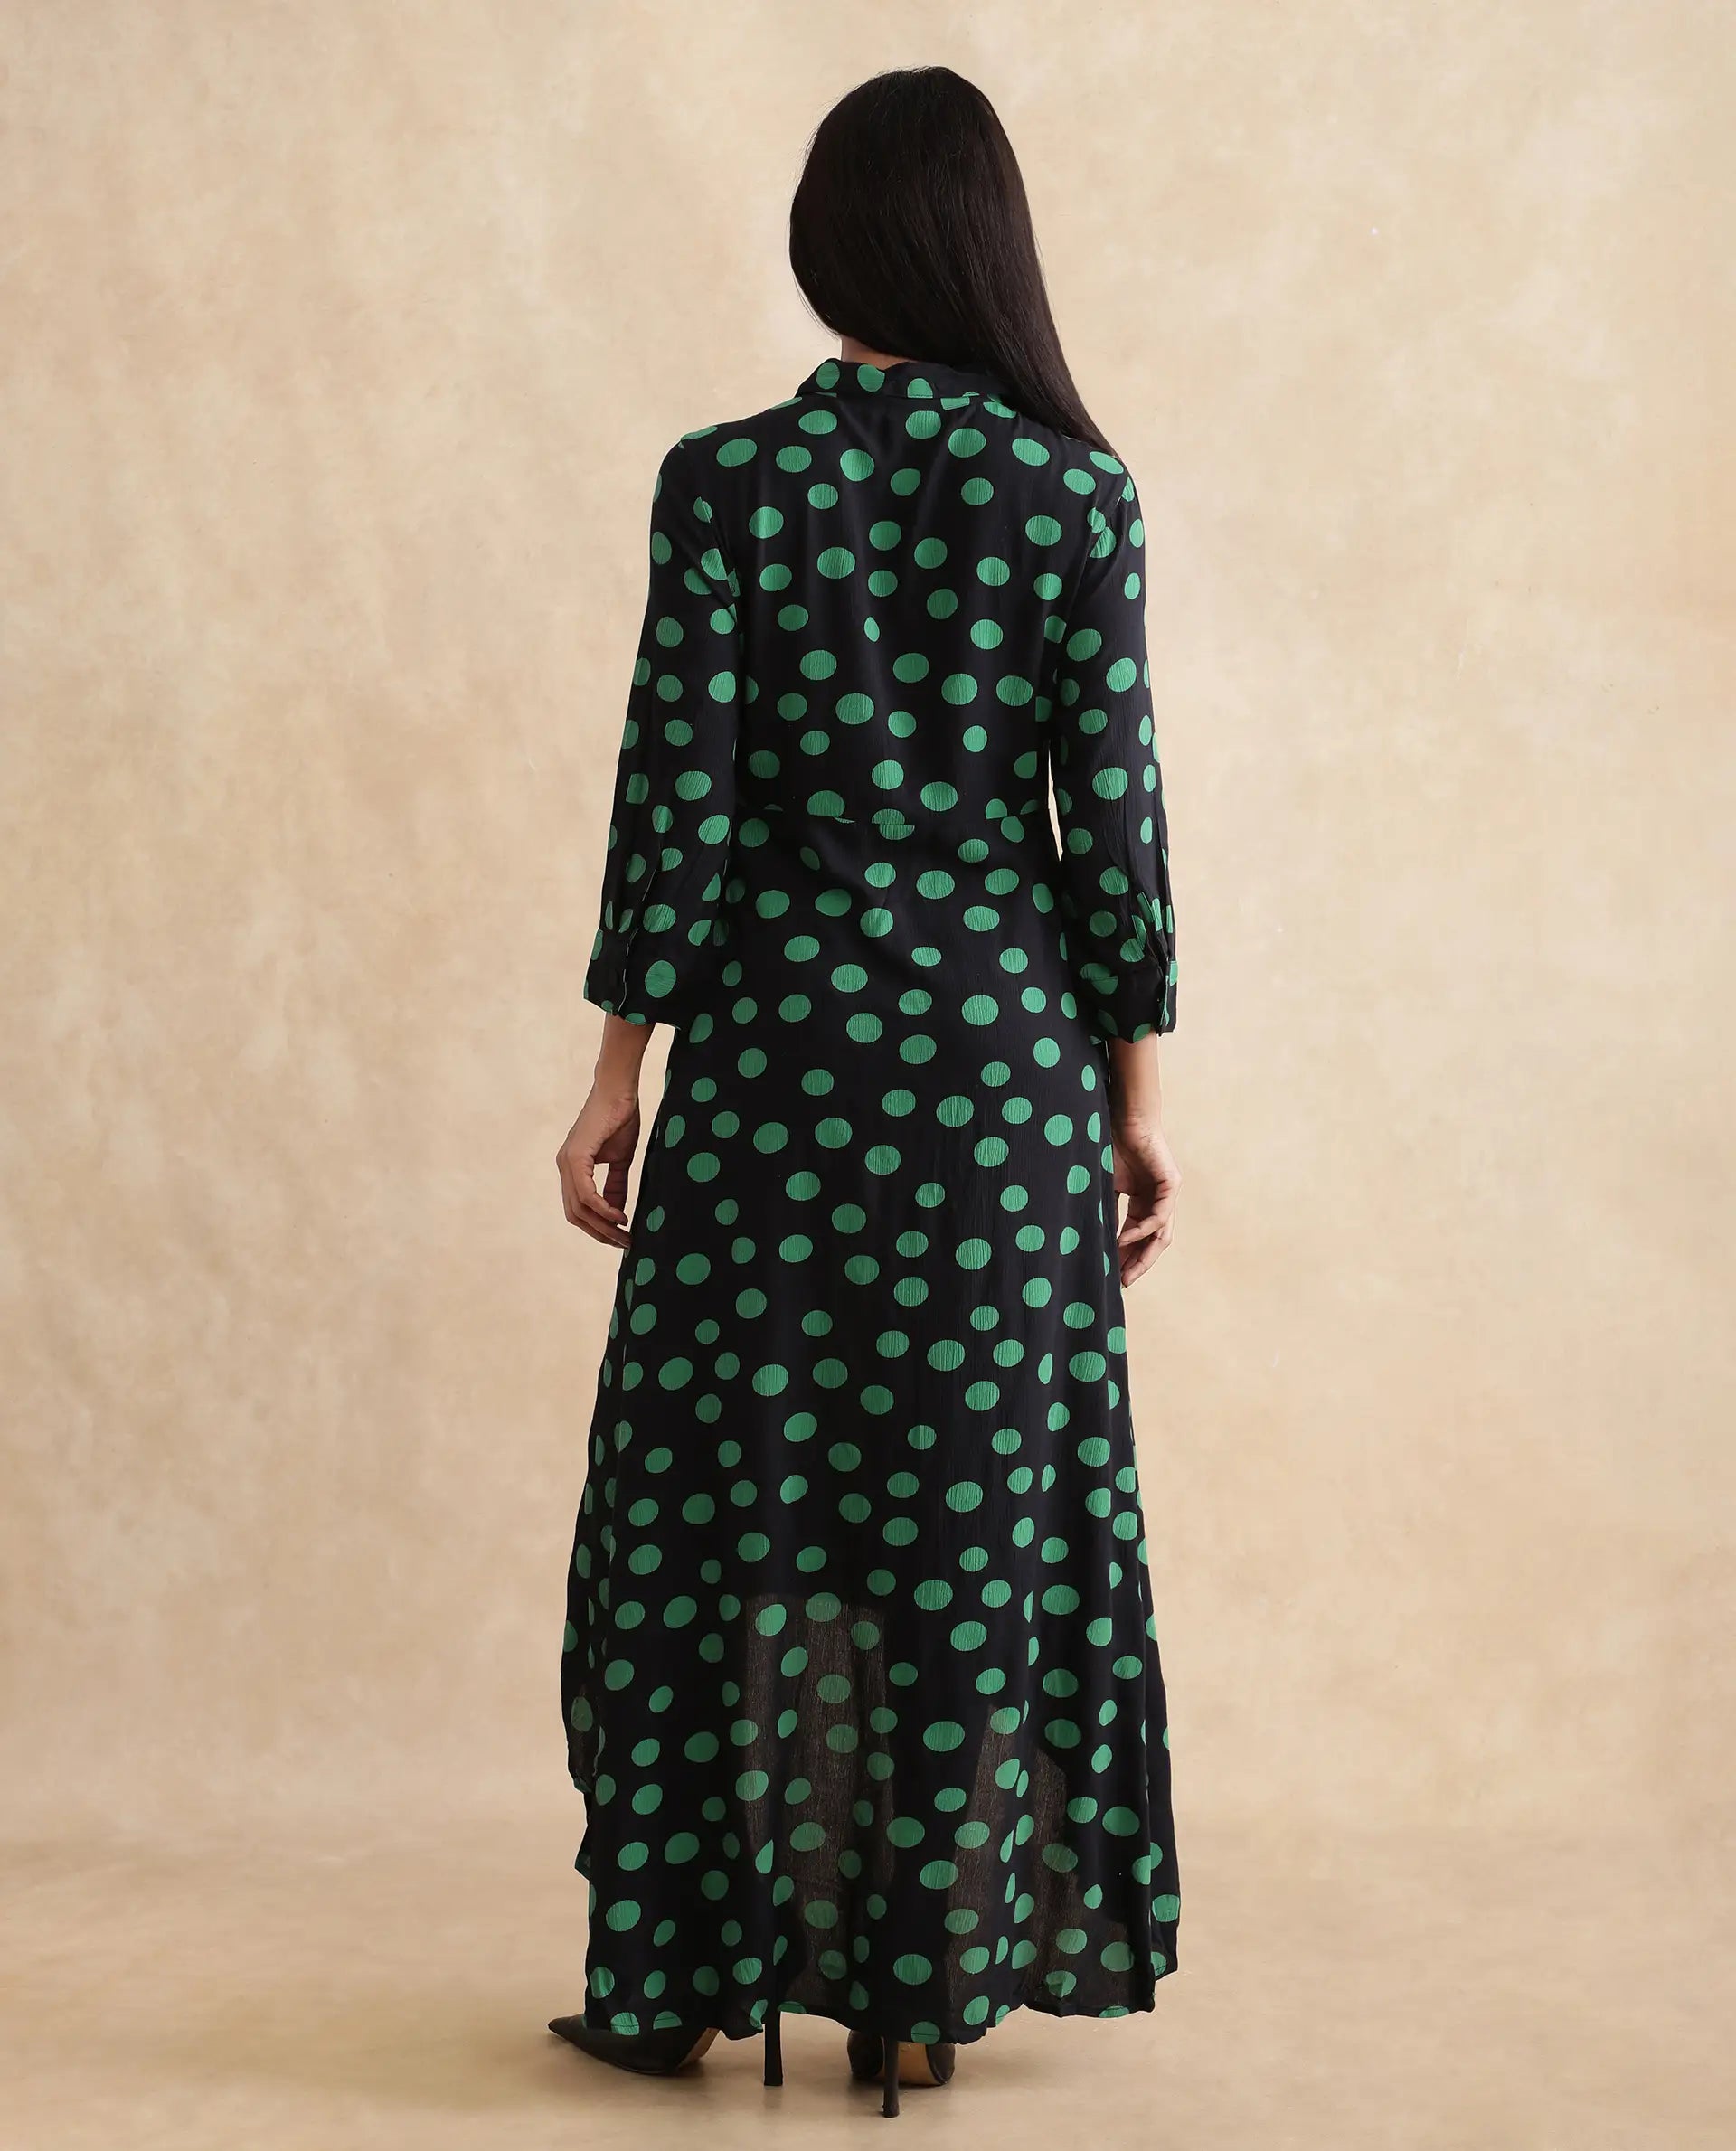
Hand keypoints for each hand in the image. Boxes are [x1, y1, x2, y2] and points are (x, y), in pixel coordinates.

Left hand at [556, 1086, 640, 1249]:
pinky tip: (620, 1215)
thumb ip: (616, 1184)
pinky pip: (586, 1194)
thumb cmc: (620, 1118)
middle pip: (575, 1215)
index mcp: (572, 1167)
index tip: (620, 1237)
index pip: (578, 1208)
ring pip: (579, 1208)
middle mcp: (564, 1167)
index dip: (597, 1227)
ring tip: (625, 1234)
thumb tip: (617, 1211)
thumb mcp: (620, 1159)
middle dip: (600, 1234)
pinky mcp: (576, 1157)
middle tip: (625, 1244)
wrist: (619, 1091)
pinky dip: (603, 1209)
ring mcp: (567, 1162)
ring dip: (603, 1226)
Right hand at [1112, 1115, 1180, 1286]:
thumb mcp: (1103, 1185)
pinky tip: (1122, 1239)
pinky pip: (1158, 1216)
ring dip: (1143, 1255)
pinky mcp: (1170, 1184)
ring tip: (1125, 1272)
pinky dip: (1141, 1230)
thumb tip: (1095, 1240)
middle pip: (1153, 1241)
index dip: (1126, 1257)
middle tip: (1120, 1283)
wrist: (1123, 1115)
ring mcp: (1166, 1192)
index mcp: (1142, 1200)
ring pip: (1160, 1234)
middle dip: (1137, 1264)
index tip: (1111, 1276)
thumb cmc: (1110, 1143)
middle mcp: (1158, 1199)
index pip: (1138, 1236)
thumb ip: (1104, 1210)